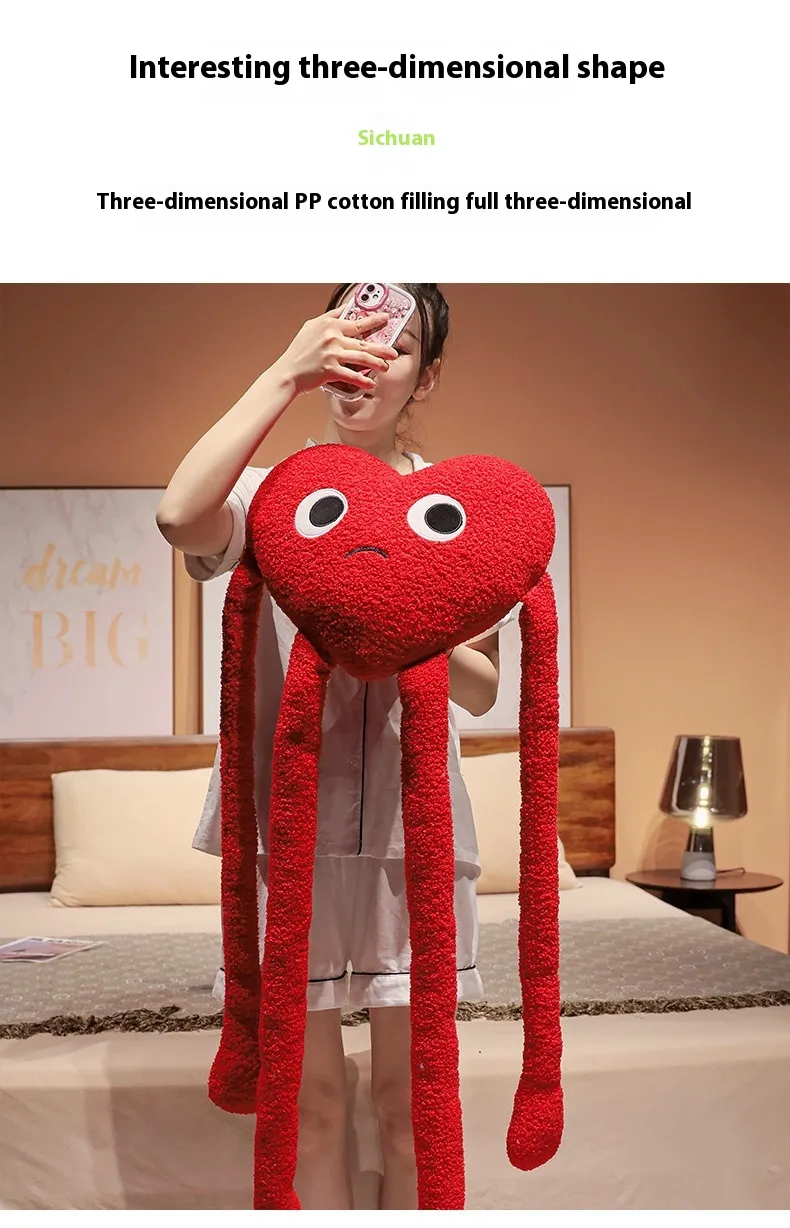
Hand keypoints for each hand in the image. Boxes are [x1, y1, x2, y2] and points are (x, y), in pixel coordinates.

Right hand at [272, 308, 398, 396]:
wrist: (287, 373)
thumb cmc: (298, 352)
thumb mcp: (310, 327)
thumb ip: (329, 318)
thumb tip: (344, 310)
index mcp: (329, 324)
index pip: (356, 320)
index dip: (373, 319)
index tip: (386, 318)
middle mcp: (332, 336)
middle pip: (363, 340)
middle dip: (381, 347)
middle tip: (393, 351)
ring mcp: (332, 353)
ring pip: (362, 357)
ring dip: (377, 363)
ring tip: (386, 367)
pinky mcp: (330, 369)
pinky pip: (352, 375)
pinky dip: (363, 380)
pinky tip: (371, 384)